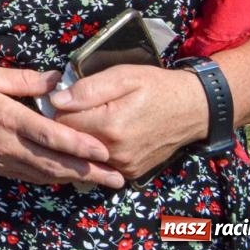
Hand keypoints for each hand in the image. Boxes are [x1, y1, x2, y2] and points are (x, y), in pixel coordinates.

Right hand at [0, 67, 125, 187]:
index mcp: (8, 117)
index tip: (104, 150)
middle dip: (89, 171)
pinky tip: (71, 178)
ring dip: (76, 179)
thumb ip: (26, 79)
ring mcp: (3, 159)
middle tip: (118, 177)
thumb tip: (58, 81)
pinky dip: (55, 179)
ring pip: (46, 174)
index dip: (78, 145)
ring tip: (104, 181)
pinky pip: (32, 177)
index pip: (49, 135)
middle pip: (54, 162)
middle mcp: (7, 143)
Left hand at [48, 65, 206, 179]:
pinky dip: (97, 150)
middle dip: (68, 124)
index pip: (61, 122)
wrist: (193, 109)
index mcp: (110, 126)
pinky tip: (105, 134)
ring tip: (92, 119)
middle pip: (71, 141)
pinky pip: (101, 162)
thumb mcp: (123, 76)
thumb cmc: (156, 87)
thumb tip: (56, 100)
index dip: (58, 108)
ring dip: (82, 139)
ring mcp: (124, 166)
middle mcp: (116, 152)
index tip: (63, 98)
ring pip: (84, 154)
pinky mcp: (131, 173)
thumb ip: (88, 88)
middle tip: (77, 107)